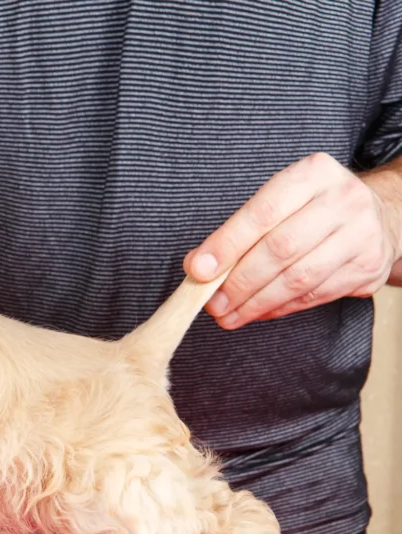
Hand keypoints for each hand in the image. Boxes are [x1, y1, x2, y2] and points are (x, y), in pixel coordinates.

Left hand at [184, 152, 401, 328]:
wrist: (379, 216)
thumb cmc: (313, 208)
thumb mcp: (280, 200)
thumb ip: (239, 229)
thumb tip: (199, 266)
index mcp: (314, 174)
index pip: (262, 213)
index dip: (227, 245)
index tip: (198, 271)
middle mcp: (343, 200)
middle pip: (280, 249)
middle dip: (239, 282)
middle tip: (212, 303)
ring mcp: (362, 235)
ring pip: (299, 278)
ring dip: (256, 303)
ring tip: (229, 315)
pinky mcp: (368, 268)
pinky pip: (315, 295)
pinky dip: (280, 308)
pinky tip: (258, 312)